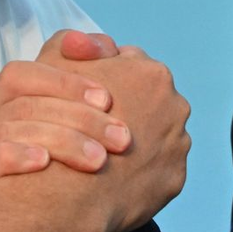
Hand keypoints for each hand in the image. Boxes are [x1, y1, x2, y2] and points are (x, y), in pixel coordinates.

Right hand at [0, 44, 133, 187]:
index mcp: (13, 91)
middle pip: (27, 105)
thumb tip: (99, 47)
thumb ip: (93, 62)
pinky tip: (45, 163)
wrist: (48, 202)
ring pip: (9, 132)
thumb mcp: (82, 98)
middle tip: (121, 139)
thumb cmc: (73, 136)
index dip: (66, 81)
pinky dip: (15, 158)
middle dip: (79, 119)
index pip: (26, 73)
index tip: (107, 99)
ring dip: (60, 142)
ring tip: (99, 160)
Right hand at [36, 30, 192, 231]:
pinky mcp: (175, 177)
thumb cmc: (57, 123)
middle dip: (128, 109)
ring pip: (157, 135)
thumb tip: (96, 42)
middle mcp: (175, 105)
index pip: (130, 67)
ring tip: (103, 152)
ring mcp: (179, 143)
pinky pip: (158, 169)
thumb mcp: (52, 65)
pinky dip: (141, 171)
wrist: (68, 189)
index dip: (105, 80)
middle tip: (97, 126)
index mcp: (152, 73)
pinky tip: (115, 176)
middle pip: (149, 101)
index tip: (88, 98)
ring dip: (138, 141)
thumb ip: (74, 44)